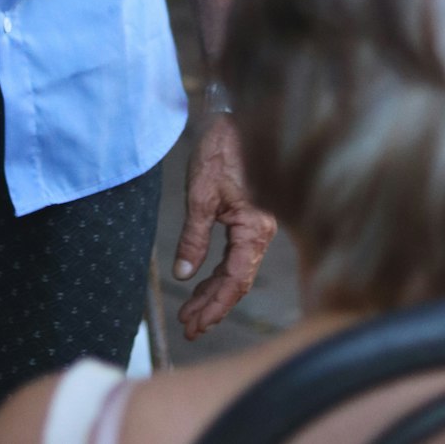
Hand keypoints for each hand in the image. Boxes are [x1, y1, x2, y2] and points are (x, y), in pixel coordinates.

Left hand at [173, 114, 275, 339]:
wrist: (234, 118)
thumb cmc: (220, 149)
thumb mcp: (201, 194)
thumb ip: (194, 237)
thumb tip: (183, 273)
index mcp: (255, 229)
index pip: (235, 281)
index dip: (214, 305)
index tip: (192, 322)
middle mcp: (261, 233)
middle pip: (237, 282)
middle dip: (212, 305)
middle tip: (187, 326)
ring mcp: (257, 228)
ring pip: (237, 272)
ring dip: (214, 293)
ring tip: (191, 313)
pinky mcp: (248, 220)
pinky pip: (236, 257)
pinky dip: (218, 274)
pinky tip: (202, 282)